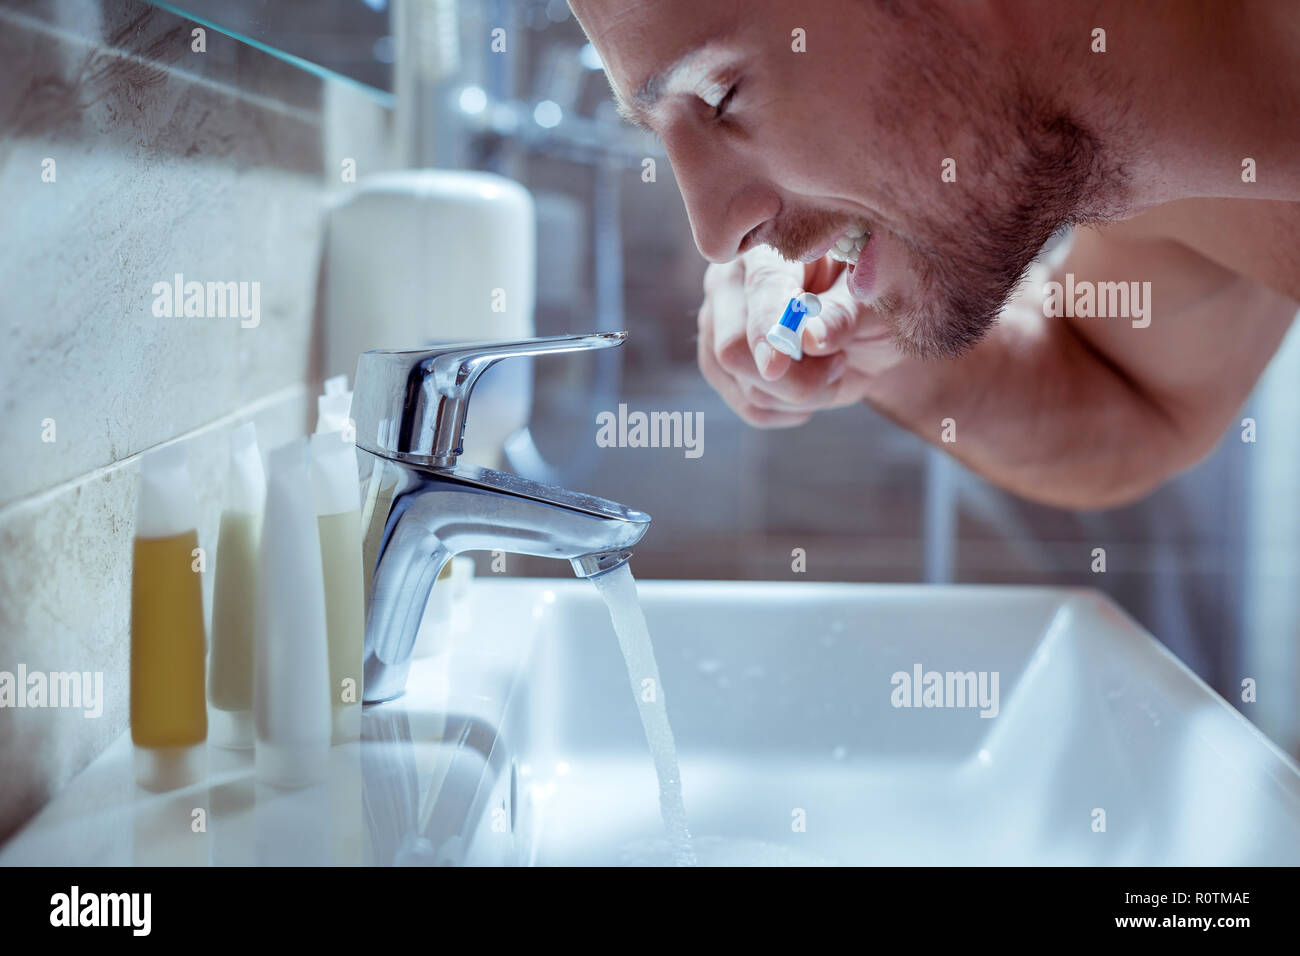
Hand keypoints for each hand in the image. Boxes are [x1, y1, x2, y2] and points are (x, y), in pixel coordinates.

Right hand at [696, 246, 894, 426]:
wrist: (863, 330)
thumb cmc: (869, 301)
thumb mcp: (872, 301)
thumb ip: (843, 314)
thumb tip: (812, 338)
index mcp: (771, 246)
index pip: (761, 290)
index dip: (767, 329)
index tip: (774, 365)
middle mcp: (730, 281)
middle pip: (732, 348)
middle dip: (794, 378)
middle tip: (840, 363)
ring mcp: (717, 324)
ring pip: (744, 386)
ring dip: (800, 394)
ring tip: (831, 366)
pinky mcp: (718, 364)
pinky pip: (749, 406)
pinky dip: (789, 408)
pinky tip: (811, 386)